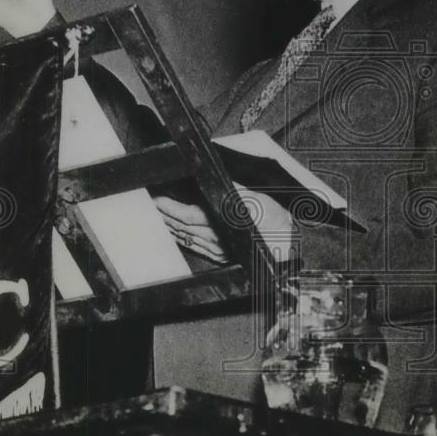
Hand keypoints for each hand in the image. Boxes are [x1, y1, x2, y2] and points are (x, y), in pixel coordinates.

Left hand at [155, 187, 293, 263]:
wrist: (285, 242)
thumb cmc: (272, 218)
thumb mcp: (255, 197)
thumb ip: (233, 189)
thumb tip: (217, 179)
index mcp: (223, 222)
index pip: (188, 215)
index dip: (170, 208)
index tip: (157, 199)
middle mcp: (218, 239)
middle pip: (183, 227)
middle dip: (164, 216)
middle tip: (150, 205)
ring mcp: (217, 250)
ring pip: (186, 238)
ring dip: (169, 227)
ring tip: (157, 216)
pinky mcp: (220, 256)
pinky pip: (194, 247)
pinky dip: (181, 239)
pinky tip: (174, 232)